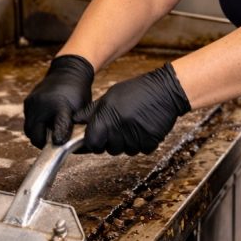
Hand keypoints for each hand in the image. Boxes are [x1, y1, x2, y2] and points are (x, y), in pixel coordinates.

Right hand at [23, 55, 93, 147]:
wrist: (68, 73)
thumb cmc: (77, 93)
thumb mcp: (79, 110)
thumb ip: (68, 127)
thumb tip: (59, 144)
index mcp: (59, 107)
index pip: (54, 133)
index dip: (54, 144)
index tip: (57, 146)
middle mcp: (41, 105)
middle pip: (34, 135)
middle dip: (43, 141)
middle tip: (53, 141)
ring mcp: (32, 103)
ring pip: (29, 129)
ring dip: (38, 133)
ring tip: (50, 131)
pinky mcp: (27, 101)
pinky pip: (28, 120)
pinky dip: (35, 124)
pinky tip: (46, 121)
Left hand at [74, 63, 190, 155]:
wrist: (165, 90)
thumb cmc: (137, 91)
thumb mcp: (110, 96)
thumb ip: (91, 111)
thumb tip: (74, 120)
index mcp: (106, 118)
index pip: (92, 143)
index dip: (94, 142)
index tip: (98, 138)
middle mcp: (119, 129)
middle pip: (109, 149)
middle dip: (112, 142)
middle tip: (120, 125)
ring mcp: (135, 137)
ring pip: (126, 151)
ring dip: (128, 142)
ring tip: (133, 124)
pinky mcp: (150, 142)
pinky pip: (141, 150)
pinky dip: (143, 143)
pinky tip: (144, 128)